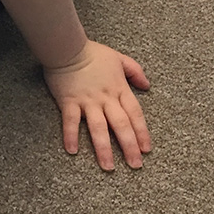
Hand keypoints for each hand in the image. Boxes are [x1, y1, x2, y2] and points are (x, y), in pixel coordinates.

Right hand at [43, 39, 151, 170]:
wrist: (66, 47)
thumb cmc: (91, 52)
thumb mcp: (118, 58)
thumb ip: (135, 71)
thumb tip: (147, 85)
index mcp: (118, 89)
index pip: (135, 114)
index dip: (142, 133)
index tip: (146, 149)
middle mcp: (105, 98)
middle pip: (121, 125)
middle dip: (129, 147)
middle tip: (135, 165)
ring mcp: (87, 101)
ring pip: (98, 128)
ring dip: (104, 148)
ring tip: (108, 166)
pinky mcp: (69, 101)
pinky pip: (70, 121)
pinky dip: (71, 135)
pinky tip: (72, 150)